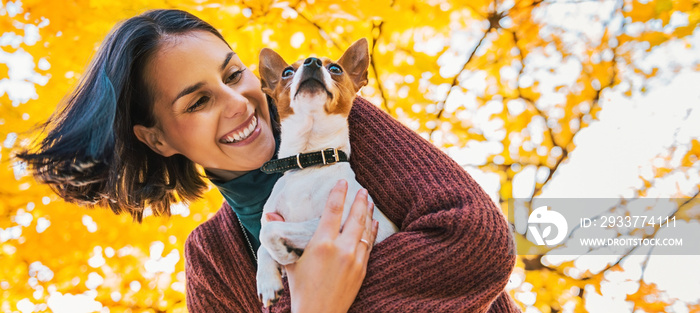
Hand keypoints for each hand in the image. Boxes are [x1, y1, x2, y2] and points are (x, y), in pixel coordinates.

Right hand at [284, 179, 378, 312]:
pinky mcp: (362, 269)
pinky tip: (373, 224)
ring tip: (370, 202)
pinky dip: (372, 232)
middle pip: (355, 217)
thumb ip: (281, 236)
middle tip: (363, 190)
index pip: (333, 210)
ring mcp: (355, 259)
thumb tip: (269, 214)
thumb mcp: (289, 262)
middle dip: (360, 201)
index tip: (342, 182)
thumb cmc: (301, 289)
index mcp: (322, 244)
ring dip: (368, 214)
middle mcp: (341, 249)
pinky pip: (370, 244)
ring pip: (365, 230)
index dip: (338, 193)